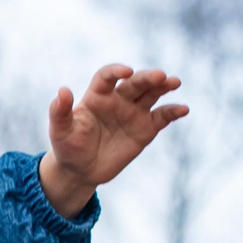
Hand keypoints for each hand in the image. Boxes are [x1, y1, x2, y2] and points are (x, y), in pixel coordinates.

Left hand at [38, 64, 187, 217]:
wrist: (81, 170)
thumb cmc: (67, 147)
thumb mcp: (60, 131)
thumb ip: (60, 111)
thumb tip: (63, 91)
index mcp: (97, 95)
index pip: (107, 77)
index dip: (116, 71)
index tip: (126, 72)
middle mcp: (118, 99)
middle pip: (135, 83)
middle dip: (148, 78)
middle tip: (160, 76)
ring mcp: (134, 112)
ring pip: (152, 94)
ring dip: (164, 86)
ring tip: (174, 82)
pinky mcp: (146, 128)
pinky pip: (162, 116)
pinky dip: (173, 111)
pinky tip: (183, 109)